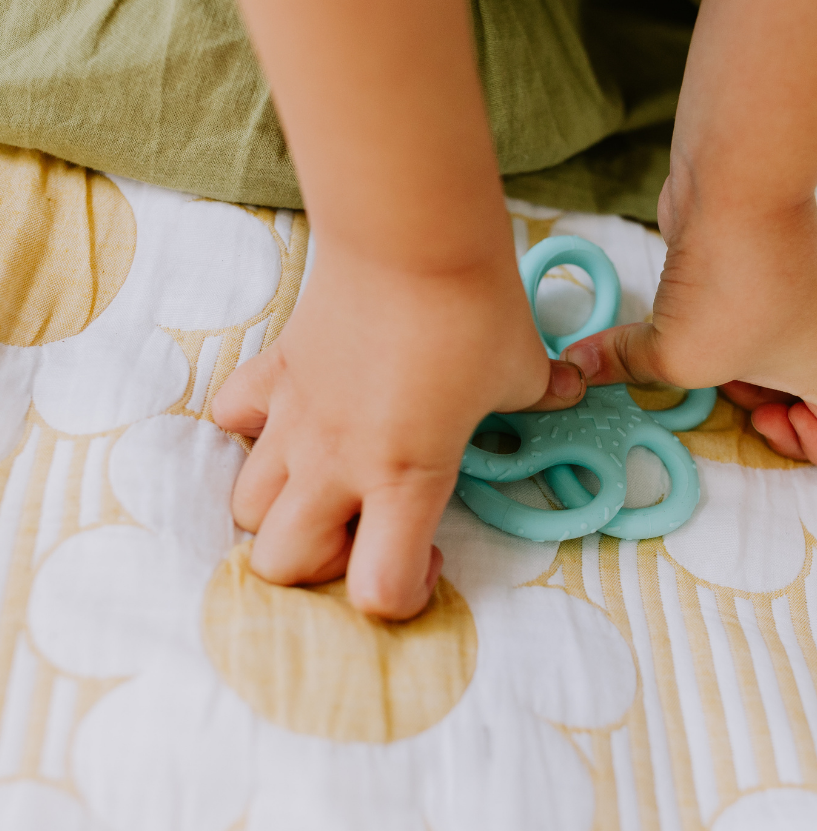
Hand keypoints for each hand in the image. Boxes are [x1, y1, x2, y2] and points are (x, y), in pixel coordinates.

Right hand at [212, 245, 585, 618]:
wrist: (412, 234)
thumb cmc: (472, 310)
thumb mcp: (522, 370)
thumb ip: (541, 397)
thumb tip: (569, 389)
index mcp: (402, 478)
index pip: (377, 589)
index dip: (407, 595)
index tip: (434, 556)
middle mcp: (334, 463)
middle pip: (280, 564)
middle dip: (324, 568)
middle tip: (372, 528)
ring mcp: (292, 419)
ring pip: (245, 506)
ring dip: (285, 514)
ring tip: (331, 483)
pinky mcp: (273, 373)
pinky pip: (232, 422)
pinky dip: (252, 437)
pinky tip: (295, 423)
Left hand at [560, 183, 816, 471]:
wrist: (738, 183)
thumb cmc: (730, 287)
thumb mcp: (677, 356)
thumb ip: (628, 374)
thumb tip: (574, 368)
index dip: (815, 456)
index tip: (765, 416)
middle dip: (771, 414)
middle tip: (728, 388)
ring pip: (794, 372)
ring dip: (749, 376)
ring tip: (706, 353)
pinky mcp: (785, 279)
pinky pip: (771, 333)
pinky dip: (737, 339)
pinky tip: (695, 323)